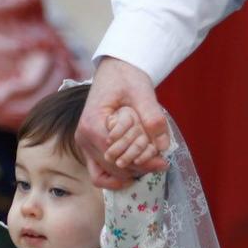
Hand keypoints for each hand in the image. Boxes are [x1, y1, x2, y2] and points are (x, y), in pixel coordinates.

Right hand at [78, 57, 170, 187]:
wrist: (115, 70)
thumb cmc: (126, 78)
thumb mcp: (142, 93)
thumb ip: (153, 116)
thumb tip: (163, 145)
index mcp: (93, 124)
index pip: (117, 156)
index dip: (141, 162)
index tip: (162, 162)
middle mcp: (83, 137)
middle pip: (112, 167)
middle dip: (138, 168)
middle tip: (161, 164)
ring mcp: (84, 144)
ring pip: (105, 173)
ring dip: (128, 172)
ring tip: (150, 165)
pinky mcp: (89, 146)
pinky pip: (98, 172)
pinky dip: (114, 177)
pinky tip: (133, 174)